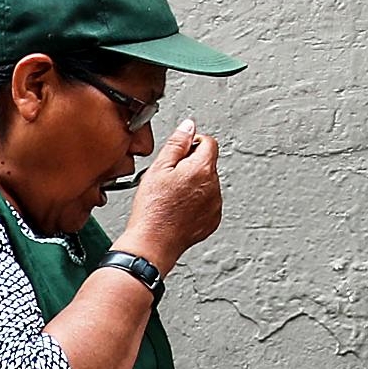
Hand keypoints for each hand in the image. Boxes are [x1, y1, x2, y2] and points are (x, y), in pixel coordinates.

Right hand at [118, 129, 222, 269]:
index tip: (179, 153)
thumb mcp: (158, 168)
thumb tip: (189, 126)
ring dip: (194, 185)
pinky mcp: (212, 221)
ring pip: (207, 184)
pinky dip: (196, 203)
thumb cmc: (153, 208)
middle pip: (208, 164)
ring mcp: (215, 205)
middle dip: (191, 166)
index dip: (191, 143)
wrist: (153, 242)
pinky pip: (207, 203)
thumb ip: (177, 143)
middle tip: (169, 179)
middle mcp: (214, 186)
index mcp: (203, 169)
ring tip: (171, 196)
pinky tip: (178, 208)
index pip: (208, 142)